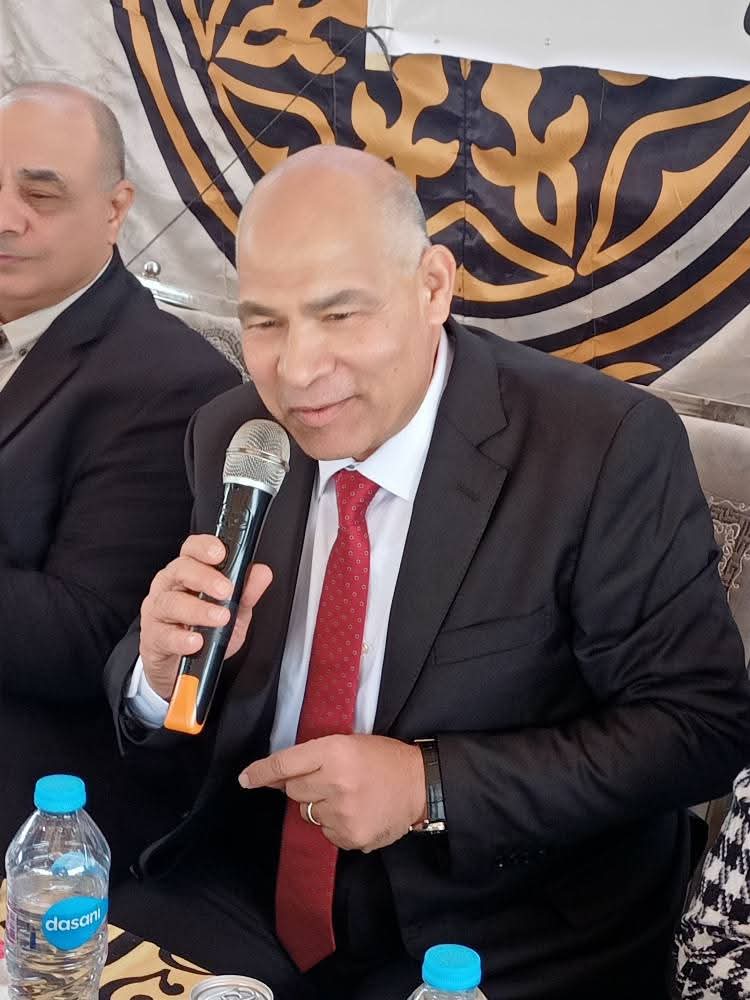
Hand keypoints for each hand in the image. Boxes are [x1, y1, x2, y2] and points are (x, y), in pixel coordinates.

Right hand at [138, 534, 272, 698]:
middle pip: (180, 570)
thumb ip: (247, 592)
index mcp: (189, 572)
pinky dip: (181, 639)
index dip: (204, 547)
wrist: (182, 667)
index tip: (220, 554)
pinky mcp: (154, 637)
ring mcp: (158, 611)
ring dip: (198, 609)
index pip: (192, 549)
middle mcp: (170, 586)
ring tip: (220, 617)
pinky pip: (164, 635)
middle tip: (226, 590)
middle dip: (205, 577)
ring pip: (171, 602)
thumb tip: (262, 573)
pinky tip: (196, 642)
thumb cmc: (204, 630)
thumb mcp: (233, 611)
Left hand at [239, 734, 426, 851]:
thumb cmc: (383, 759)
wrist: (420, 785)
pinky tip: (357, 812)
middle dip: (305, 786)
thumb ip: (313, 756)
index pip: (285, 764)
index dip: (261, 773)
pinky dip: (335, 824)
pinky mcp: (349, 836)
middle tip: (330, 780)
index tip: (245, 779)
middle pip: (293, 790)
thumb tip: (276, 777)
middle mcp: (335, 782)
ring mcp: (342, 813)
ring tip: (349, 796)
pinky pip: (325, 832)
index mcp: (335, 751)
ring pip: (308, 813)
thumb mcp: (349, 743)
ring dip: (321, 805)